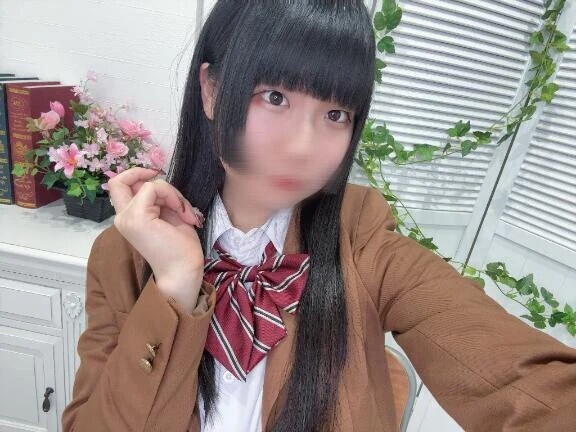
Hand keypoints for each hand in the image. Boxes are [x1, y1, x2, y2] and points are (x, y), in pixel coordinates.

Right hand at [107, 167, 205, 308]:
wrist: (184, 270)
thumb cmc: (180, 247)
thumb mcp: (167, 214)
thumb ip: (157, 199)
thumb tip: (156, 181)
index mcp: (128, 218)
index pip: (119, 186)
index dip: (136, 176)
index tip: (158, 179)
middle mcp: (122, 218)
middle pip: (119, 181)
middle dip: (147, 177)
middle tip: (169, 192)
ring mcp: (127, 218)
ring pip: (148, 185)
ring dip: (172, 193)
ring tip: (185, 212)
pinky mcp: (137, 218)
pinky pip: (153, 188)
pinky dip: (172, 195)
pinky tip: (182, 213)